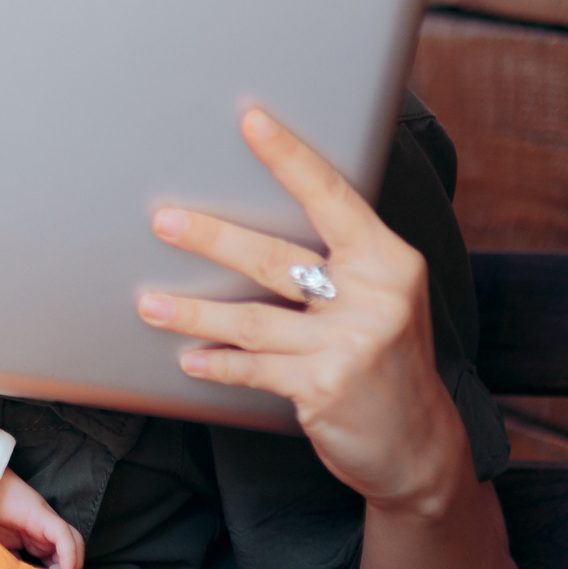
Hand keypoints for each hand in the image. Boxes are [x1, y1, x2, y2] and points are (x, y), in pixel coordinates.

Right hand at [0, 469, 81, 568]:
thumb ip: (12, 566)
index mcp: (36, 541)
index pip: (58, 562)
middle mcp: (45, 532)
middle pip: (71, 553)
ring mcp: (45, 523)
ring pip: (74, 543)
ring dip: (72, 566)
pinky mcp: (43, 516)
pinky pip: (64, 536)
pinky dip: (69, 555)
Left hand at [134, 109, 471, 511]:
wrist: (419, 447)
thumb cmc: (386, 360)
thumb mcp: (381, 299)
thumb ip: (336, 262)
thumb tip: (258, 219)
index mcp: (388, 262)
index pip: (331, 197)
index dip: (289, 157)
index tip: (251, 121)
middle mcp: (375, 298)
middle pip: (273, 257)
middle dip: (210, 237)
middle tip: (163, 221)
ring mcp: (350, 344)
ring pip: (249, 319)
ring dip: (191, 313)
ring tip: (149, 303)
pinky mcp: (324, 386)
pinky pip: (252, 366)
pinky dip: (216, 363)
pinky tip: (189, 359)